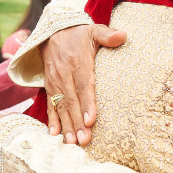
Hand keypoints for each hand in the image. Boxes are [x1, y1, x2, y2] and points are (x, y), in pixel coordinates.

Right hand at [40, 24, 125, 145]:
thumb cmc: (79, 35)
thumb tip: (123, 35)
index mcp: (78, 61)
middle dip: (77, 121)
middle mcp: (64, 73)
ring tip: (72, 142)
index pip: (83, 84)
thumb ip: (107, 34)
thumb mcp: (94, 30)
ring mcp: (55, 81)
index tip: (91, 120)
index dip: (87, 103)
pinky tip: (55, 134)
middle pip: (72, 100)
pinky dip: (52, 120)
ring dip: (66, 125)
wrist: (53, 32)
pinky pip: (50, 105)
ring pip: (61, 106)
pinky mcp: (49, 86)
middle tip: (84, 140)